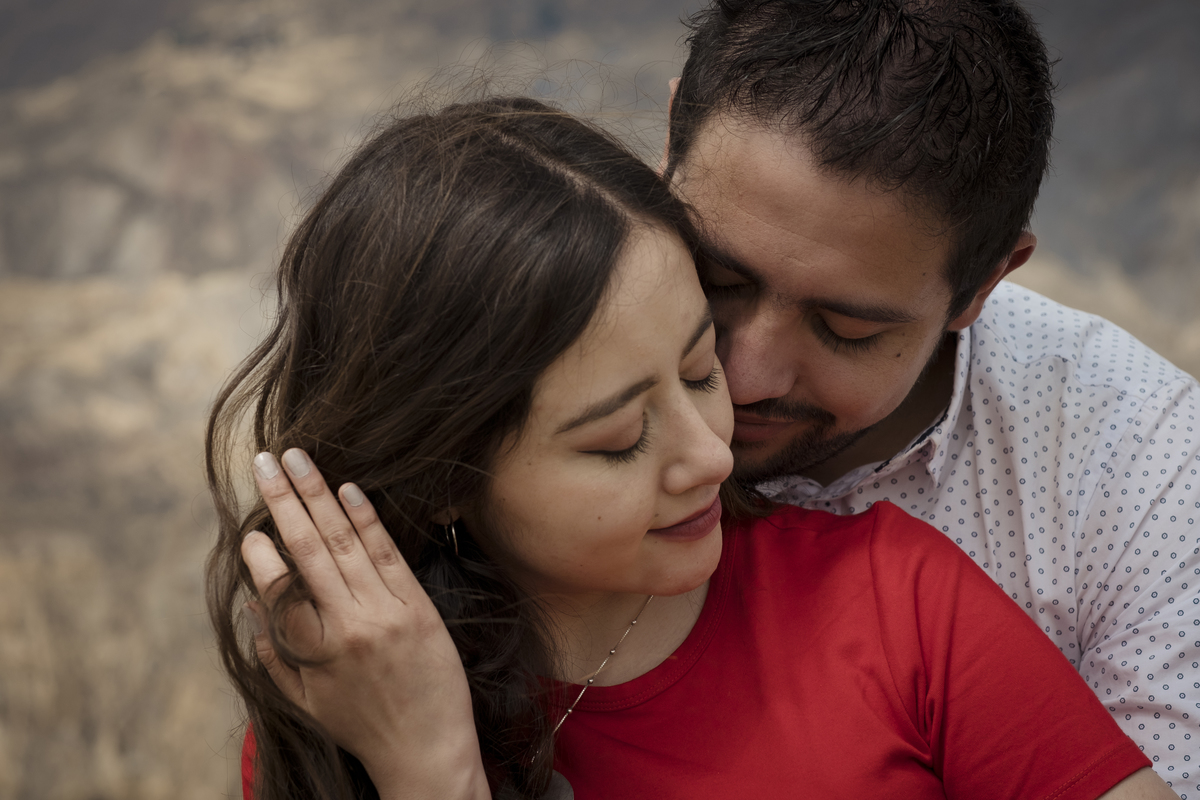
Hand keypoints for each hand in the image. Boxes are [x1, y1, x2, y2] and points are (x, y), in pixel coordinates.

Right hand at [241, 448, 489, 799]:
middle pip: (308, 550)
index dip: (260, 556)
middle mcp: (347, 625)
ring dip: (318, 494)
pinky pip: (387, 553)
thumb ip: (272, 653)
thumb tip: (250, 605)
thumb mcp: (304, 702)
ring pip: (344, 542)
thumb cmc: (361, 725)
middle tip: (263, 462)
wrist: (426, 748)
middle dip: (282, 501)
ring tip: (298, 458)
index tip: (249, 531)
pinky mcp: (417, 606)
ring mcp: (385, 612)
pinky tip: (347, 489)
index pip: (277, 589)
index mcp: (314, 651)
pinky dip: (366, 518)